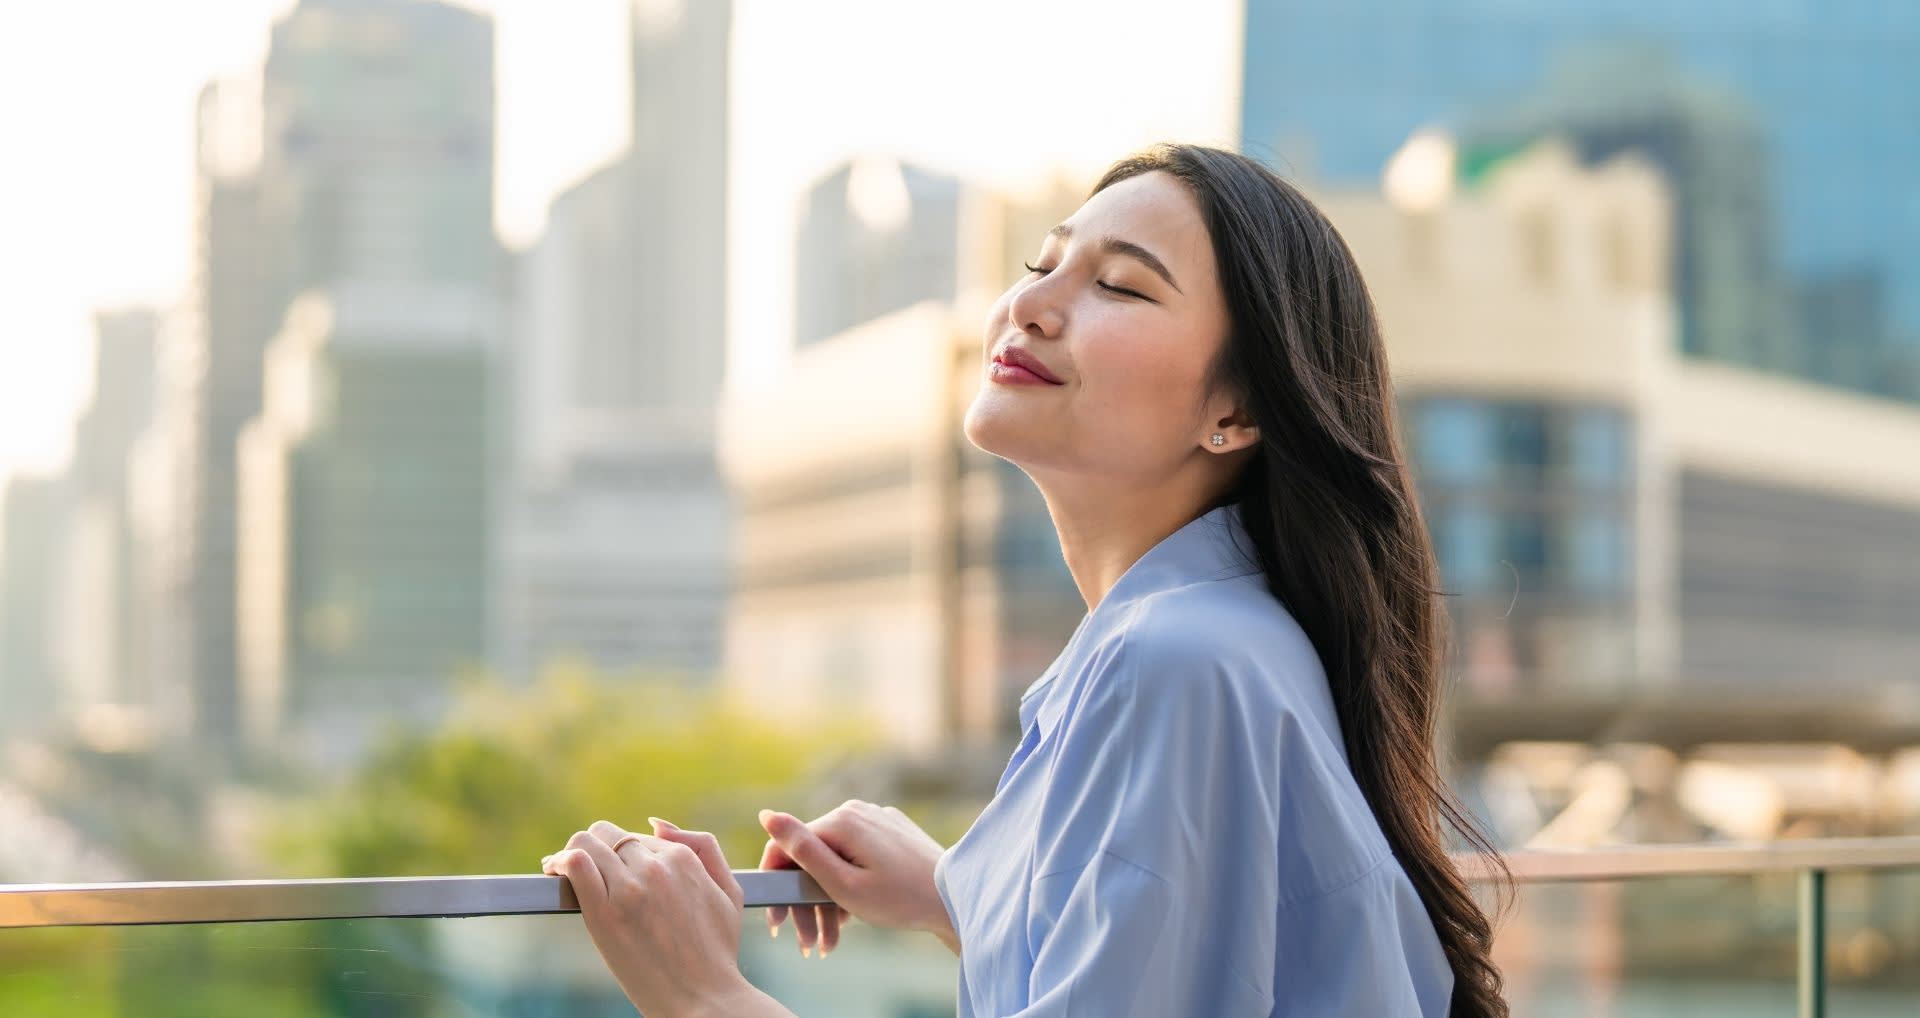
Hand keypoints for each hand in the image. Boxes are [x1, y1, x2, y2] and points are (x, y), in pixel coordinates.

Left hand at [542, 818, 768, 1016]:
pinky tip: (554, 873)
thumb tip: (656, 824)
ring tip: (562, 870)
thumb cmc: (716, 951)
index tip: (607, 868)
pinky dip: (560, 862)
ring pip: (585, 842)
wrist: (704, 998)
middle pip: (608, 835)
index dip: (620, 853)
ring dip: (571, 851)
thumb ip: (703, 847)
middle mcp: (655, 867)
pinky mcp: (605, 913)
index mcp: (683, 860)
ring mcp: (630, 889)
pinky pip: (575, 865)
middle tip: (585, 871)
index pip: (638, 837)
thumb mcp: (729, 891)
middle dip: (597, 850)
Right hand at [758, 800, 957, 957]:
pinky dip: (850, 884)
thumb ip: (802, 850)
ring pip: (836, 859)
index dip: (777, 885)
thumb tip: (766, 815)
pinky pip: (858, 856)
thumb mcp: (842, 883)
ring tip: (832, 940)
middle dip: (806, 902)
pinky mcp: (891, 831)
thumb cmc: (898, 898)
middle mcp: (857, 810)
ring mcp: (877, 819)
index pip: (789, 848)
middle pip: (814, 856)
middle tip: (809, 943)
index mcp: (842, 820)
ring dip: (828, 899)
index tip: (778, 922)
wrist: (954, 900)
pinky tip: (852, 915)